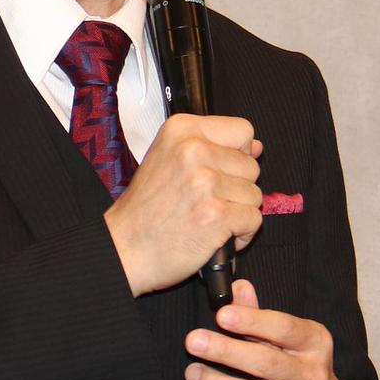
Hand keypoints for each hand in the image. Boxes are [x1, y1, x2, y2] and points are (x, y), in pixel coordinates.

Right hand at [105, 116, 262, 296]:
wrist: (124, 248)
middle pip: (251, 166)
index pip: (242, 131)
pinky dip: (239, 235)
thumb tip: (256, 147)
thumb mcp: (167, 159)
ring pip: (254, 195)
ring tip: (206, 219)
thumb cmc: (145, 210)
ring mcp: (205, 182)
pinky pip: (253, 220)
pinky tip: (214, 236)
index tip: (218, 171)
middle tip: (203, 202)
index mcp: (182, 130)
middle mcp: (193, 150)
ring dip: (237, 212)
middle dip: (235, 188)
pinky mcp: (216, 214)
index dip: (237, 154)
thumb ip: (211, 148)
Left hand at [183, 279, 349, 379]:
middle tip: (193, 341)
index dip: (252, 321)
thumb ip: (259, 314)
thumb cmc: (296, 368)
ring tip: (192, 373)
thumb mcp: (286, 339)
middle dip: (227, 351)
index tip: (221, 315)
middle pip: (267, 363)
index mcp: (315, 345)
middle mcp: (314, 378)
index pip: (285, 329)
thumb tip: (238, 286)